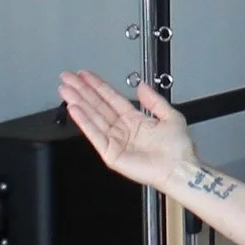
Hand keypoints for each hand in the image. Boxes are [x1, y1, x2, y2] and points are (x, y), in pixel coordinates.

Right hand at [59, 70, 199, 190]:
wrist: (179, 168)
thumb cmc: (178, 149)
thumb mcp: (170, 116)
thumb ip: (154, 100)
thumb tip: (142, 86)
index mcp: (135, 120)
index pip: (111, 98)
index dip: (98, 86)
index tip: (84, 75)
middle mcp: (123, 129)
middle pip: (98, 106)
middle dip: (82, 91)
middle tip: (67, 78)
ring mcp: (115, 141)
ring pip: (93, 118)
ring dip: (78, 103)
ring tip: (66, 90)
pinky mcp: (111, 154)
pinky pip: (95, 135)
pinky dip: (84, 122)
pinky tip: (74, 109)